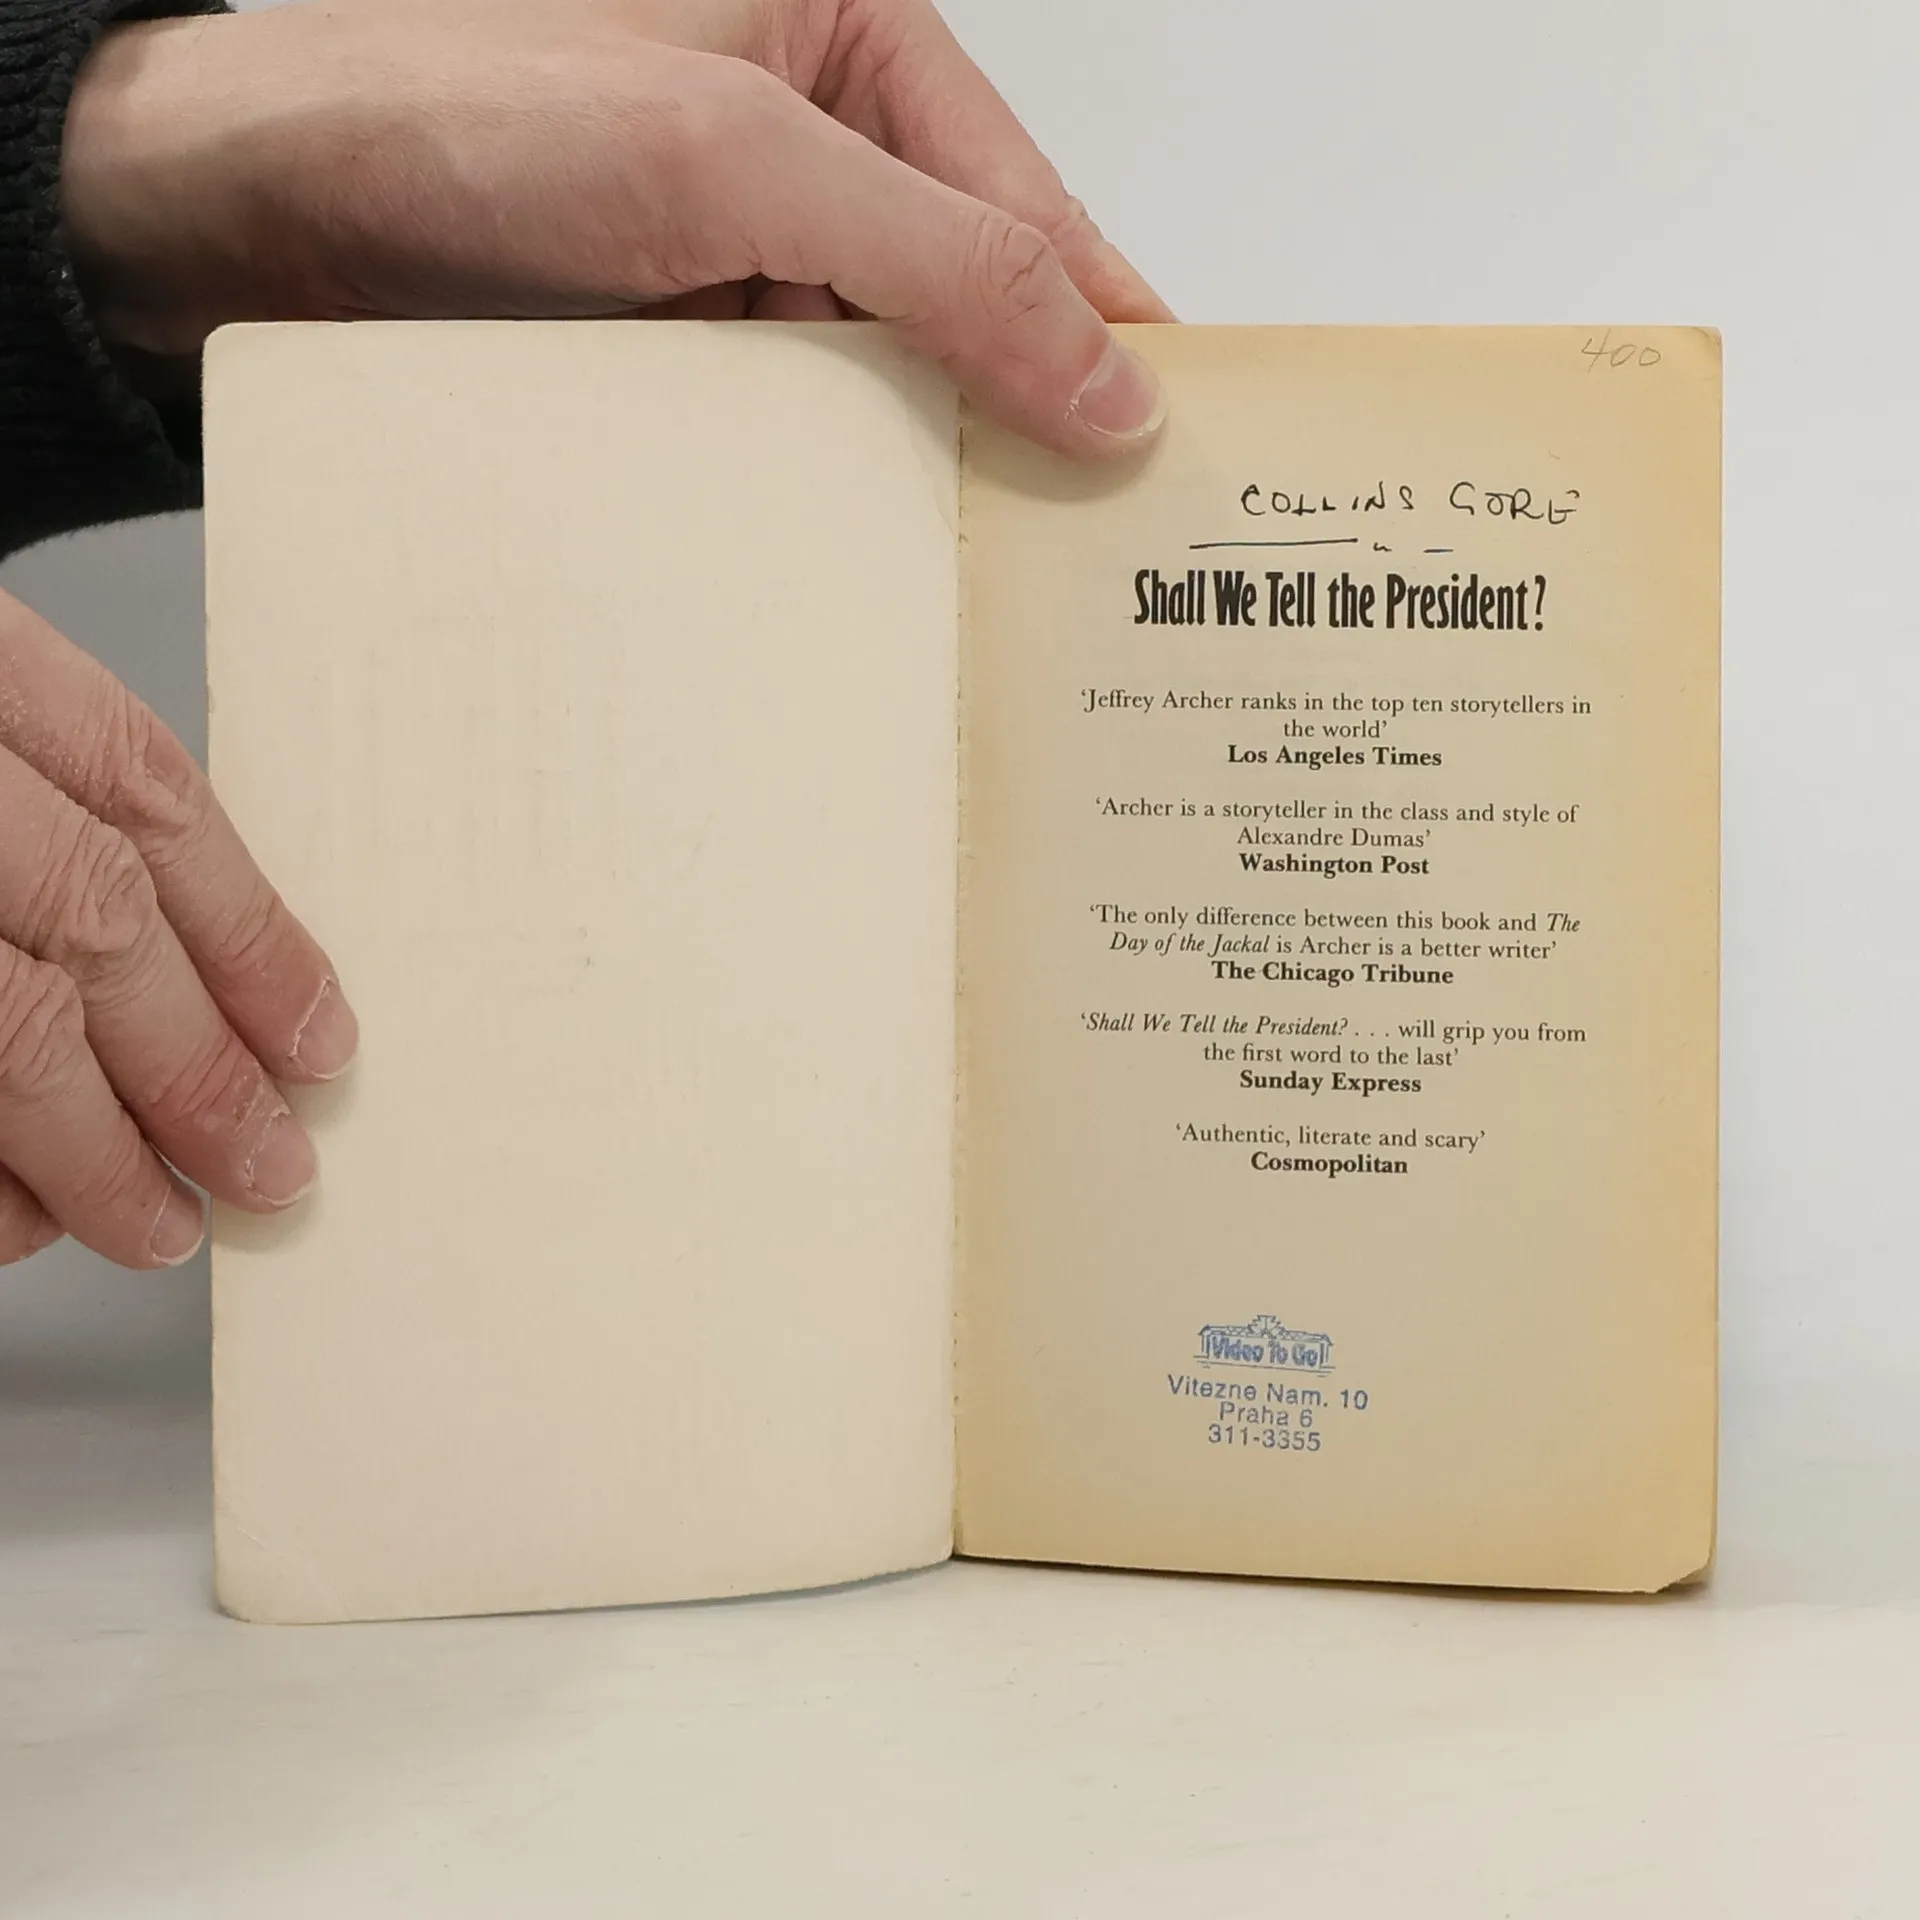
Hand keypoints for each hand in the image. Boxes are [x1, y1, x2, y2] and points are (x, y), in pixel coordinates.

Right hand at [0, 589, 356, 1269]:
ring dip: (91, 1150)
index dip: (250, 930)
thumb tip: (209, 979)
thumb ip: (33, 791)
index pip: (142, 793)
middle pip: (87, 918)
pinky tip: (16, 1221)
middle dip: (197, 1064)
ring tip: (161, 1222)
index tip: (319, 1040)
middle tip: (268, 1167)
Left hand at [62, 0, 1173, 457]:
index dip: (1113, 331)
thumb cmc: (463, 116)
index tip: (1181, 454)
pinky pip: (795, 430)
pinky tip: (860, 567)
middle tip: (1092, 559)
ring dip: (922, 477)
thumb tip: (1109, 379)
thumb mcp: (739, 164)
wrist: (252, 205)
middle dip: (1025, 423)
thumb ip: (944, 260)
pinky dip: (828, 496)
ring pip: (886, 383)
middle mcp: (811, 153)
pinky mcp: (685, 347)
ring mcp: (745, 258)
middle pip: (971, 304)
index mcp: (856, 48)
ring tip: (990, 595)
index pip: (1032, 208)